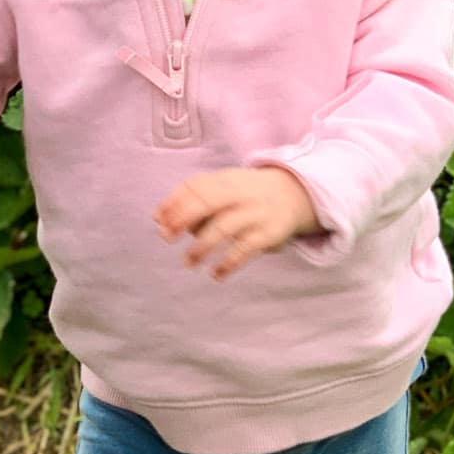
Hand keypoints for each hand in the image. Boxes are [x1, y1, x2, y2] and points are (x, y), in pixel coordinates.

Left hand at [154, 167, 319, 279]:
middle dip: (183, 219)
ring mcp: (255, 213)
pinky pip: (245, 250)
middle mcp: (240, 193)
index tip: (159, 221)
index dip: (174, 203)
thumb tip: (160, 219)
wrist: (295, 194)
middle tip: (166, 238)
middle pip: (207, 202)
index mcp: (226, 179)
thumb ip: (193, 198)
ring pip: (224, 228)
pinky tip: (216, 274)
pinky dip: (228, 264)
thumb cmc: (246, 194)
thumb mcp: (224, 186)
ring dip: (202, 247)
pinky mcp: (268, 234)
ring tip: (189, 262)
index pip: (195, 186)